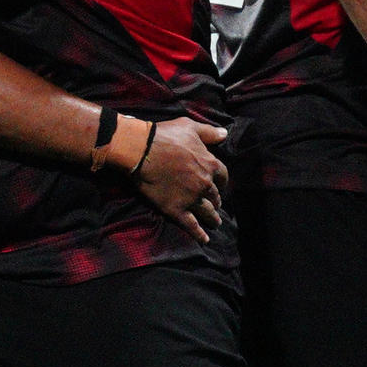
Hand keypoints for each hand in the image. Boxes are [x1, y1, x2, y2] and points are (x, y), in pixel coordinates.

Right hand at [131, 117, 231, 239]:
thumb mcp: (190, 127)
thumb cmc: (165, 135)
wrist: (142, 150)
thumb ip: (209, 132)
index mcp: (210, 164)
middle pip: (215, 196)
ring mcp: (191, 198)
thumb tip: (225, 134)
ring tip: (215, 223)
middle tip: (215, 205)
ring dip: (213, 218)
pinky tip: (204, 239)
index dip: (222, 182)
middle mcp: (204, 183)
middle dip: (216, 201)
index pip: (223, 176)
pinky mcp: (176, 209)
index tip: (220, 186)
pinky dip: (199, 233)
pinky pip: (191, 225)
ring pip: (207, 212)